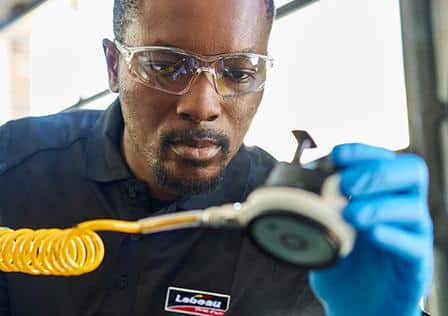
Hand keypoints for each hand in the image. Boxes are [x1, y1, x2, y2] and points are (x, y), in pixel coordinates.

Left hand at [309, 143, 432, 315]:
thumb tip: (293, 179)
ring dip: (379, 205)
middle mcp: (403, 208)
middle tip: (343, 184)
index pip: (385, 159)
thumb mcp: (328, 227)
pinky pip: (414, 245)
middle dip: (374, 172)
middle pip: (410, 173)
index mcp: (383, 193)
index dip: (363, 151)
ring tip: (350, 213)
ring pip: (413, 207)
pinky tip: (372, 234)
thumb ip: (319, 205)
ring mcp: (413, 235)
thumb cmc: (345, 261)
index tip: (336, 154)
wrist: (358, 304)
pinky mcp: (416, 265)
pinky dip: (392, 236)